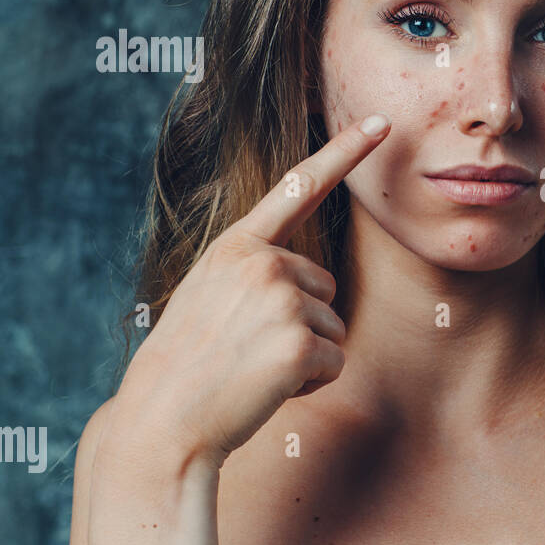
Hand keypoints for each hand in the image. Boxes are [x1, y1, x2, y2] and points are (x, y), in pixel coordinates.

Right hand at [117, 113, 391, 466]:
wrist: (162, 423)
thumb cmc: (188, 366)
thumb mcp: (210, 297)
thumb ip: (256, 274)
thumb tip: (312, 282)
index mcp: (236, 247)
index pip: (299, 187)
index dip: (345, 152)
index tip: (381, 122)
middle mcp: (262, 262)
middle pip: (326, 287)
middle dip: (301, 323)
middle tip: (247, 350)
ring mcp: (282, 300)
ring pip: (334, 326)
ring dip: (305, 356)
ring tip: (252, 368)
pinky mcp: (300, 342)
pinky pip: (336, 362)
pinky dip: (310, 384)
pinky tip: (266, 389)